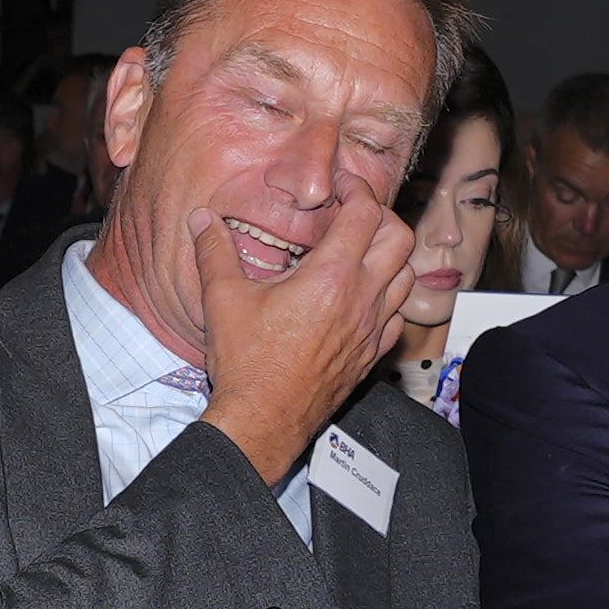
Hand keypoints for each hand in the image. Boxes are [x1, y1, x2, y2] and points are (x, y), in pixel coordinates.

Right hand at [188, 200, 416, 490]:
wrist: (263, 421)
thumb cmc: (246, 364)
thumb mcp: (223, 300)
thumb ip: (215, 251)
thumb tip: (202, 219)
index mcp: (331, 277)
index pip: (366, 213)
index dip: (357, 189)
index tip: (340, 187)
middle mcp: (361, 299)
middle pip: (400, 238)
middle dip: (381, 217)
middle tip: (355, 215)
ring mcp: (371, 329)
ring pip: (406, 276)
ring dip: (390, 257)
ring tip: (361, 254)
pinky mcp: (370, 355)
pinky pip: (397, 316)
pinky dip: (389, 299)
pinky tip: (363, 299)